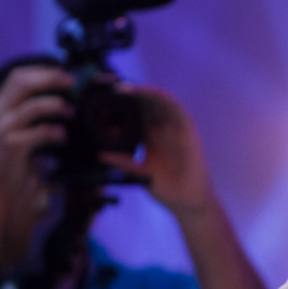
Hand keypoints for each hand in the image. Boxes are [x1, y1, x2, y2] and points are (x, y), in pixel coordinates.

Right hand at [0, 66, 72, 194]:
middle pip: (22, 83)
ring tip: (71, 112)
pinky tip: (63, 135)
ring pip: (31, 107)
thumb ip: (39, 114)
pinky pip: (37, 133)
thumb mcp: (25, 130)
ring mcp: (4, 128)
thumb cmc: (17, 158)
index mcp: (3, 105)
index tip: (65, 72)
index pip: (18, 76)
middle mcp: (0, 113)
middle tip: (72, 82)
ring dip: (56, 105)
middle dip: (50, 78)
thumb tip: (69, 101)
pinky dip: (54, 131)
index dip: (42, 70)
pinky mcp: (11, 146)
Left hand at [98, 84, 212, 214]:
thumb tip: (100, 154)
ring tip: (124, 88)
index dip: (118, 104)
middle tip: (106, 86)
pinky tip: (152, 93)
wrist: (188, 203)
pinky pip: (178, 110)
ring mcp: (175, 129)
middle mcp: (161, 129)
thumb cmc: (165, 189)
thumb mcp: (138, 173)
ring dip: (144, 92)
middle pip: (144, 104)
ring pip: (159, 103)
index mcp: (148, 137)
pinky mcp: (188, 131)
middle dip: (128, 93)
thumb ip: (123, 162)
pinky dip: (165, 100)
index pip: (132, 114)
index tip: (99, 98)